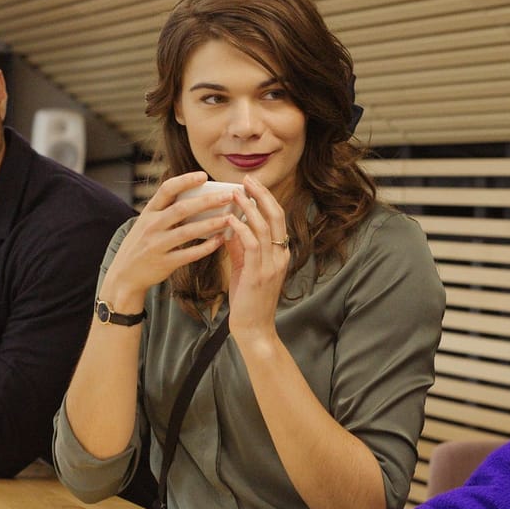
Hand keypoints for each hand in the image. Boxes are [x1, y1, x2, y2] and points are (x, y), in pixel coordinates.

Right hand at [95, 173, 241, 309]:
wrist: (124, 275)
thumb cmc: (141, 245)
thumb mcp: (146, 223)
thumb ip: (166, 211)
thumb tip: (198, 197)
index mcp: (148, 212)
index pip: (166, 190)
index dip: (185, 181)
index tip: (204, 176)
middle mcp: (151, 226)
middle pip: (182, 209)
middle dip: (207, 201)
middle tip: (228, 196)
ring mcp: (157, 246)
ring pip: (187, 232)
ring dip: (211, 224)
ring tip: (229, 219)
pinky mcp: (164, 264)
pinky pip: (189, 254)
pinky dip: (206, 247)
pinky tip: (220, 241)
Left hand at [222, 175, 291, 346]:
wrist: (254, 329)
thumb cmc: (248, 300)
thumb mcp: (245, 268)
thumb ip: (240, 247)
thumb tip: (229, 225)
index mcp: (280, 253)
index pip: (277, 218)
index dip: (266, 198)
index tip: (251, 183)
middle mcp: (280, 256)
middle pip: (276, 216)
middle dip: (262, 195)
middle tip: (247, 179)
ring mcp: (272, 265)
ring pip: (264, 227)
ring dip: (249, 207)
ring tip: (235, 193)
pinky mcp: (259, 274)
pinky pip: (251, 244)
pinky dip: (241, 228)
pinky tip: (229, 218)